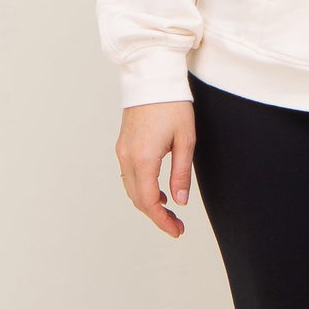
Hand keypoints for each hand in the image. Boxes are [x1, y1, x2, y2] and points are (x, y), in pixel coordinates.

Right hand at [115, 101, 195, 238]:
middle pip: (137, 199)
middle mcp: (127, 157)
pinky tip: (158, 190)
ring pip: (131, 188)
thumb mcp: (186, 140)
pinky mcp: (123, 145)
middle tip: (176, 225)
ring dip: (148, 203)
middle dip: (156, 216)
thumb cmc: (172, 104)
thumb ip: (181, 173)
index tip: (176, 231)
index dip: (162, 221)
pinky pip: (129, 175)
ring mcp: (122, 151)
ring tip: (169, 210)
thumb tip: (179, 201)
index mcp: (144, 158)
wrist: (152, 77)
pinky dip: (141, 189)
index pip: (149, 201)